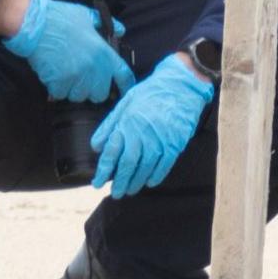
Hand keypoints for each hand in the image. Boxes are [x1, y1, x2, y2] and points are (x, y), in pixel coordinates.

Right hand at [1, 0, 135, 102]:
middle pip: (100, 94)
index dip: (125, 86)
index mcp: (104, 52)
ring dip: (72, 89)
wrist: (35, 23)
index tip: (122, 91)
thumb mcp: (88, 15)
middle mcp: (93, 68)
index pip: (124, 76)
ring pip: (79, 96)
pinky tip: (53, 74)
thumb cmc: (60, 18)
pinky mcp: (59, 83)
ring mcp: (76, 77)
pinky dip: (56, 89)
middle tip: (82, 78)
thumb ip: (106, 25)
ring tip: (65, 73)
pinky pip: (60, 94)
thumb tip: (120, 30)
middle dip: (91, 89)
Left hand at [90, 54, 214, 198]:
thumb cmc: (152, 92)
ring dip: (136, 182)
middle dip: (119, 181)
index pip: (111, 152)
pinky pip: (164, 165)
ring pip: (145, 168)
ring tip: (130, 190)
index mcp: (127, 124)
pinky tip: (150, 182)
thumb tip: (96, 144)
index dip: (103, 170)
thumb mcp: (126, 102)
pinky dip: (156, 176)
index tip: (97, 182)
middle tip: (115, 193)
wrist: (181, 86)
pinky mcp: (175, 144)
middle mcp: (142, 134)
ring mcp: (159, 140)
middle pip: (127, 164)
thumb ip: (110, 124)